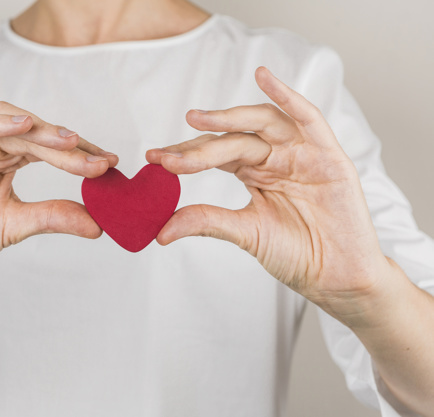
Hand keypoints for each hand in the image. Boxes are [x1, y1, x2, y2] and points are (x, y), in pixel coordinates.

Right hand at [0, 101, 116, 286]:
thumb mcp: (16, 225)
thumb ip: (53, 217)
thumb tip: (98, 225)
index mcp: (6, 159)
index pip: (47, 147)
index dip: (78, 154)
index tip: (109, 164)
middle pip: (32, 133)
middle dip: (66, 145)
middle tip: (96, 160)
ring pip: (4, 121)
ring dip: (38, 129)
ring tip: (68, 141)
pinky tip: (23, 126)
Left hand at [146, 67, 391, 308]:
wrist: (337, 277)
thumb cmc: (296, 254)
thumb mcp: (245, 233)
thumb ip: (207, 222)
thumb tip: (161, 229)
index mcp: (255, 172)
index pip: (215, 154)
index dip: (186, 155)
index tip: (155, 159)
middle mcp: (275, 157)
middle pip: (234, 139)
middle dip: (200, 145)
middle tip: (169, 153)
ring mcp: (301, 152)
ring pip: (263, 122)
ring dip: (230, 116)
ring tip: (197, 119)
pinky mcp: (328, 154)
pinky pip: (308, 118)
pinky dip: (288, 96)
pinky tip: (263, 77)